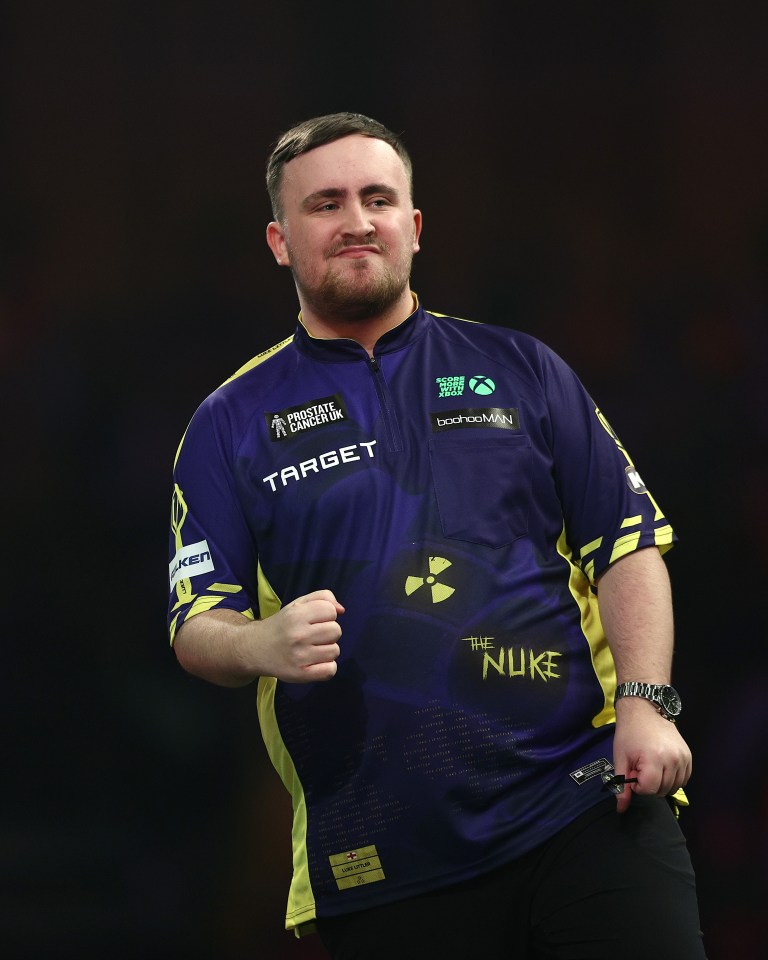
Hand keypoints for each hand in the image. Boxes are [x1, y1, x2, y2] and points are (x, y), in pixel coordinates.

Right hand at [259, 589, 344, 682]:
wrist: (255, 649)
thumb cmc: (282, 625)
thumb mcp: (297, 604)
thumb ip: (322, 598)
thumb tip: (341, 610)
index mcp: (297, 614)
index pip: (331, 611)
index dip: (326, 615)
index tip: (315, 621)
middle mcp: (298, 635)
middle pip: (336, 631)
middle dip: (328, 632)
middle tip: (313, 636)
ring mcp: (300, 656)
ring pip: (335, 651)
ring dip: (327, 650)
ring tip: (312, 649)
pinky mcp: (301, 674)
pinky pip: (330, 670)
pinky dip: (327, 667)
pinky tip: (315, 662)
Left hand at [611, 696, 691, 812]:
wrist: (644, 709)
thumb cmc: (629, 732)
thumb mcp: (620, 757)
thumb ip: (621, 785)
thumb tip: (621, 809)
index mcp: (654, 759)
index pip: (649, 790)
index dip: (637, 785)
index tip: (633, 772)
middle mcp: (673, 760)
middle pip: (662, 790)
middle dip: (648, 784)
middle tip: (640, 768)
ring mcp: (683, 758)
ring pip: (674, 787)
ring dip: (661, 782)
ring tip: (650, 766)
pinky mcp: (689, 756)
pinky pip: (684, 779)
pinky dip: (673, 778)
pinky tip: (662, 767)